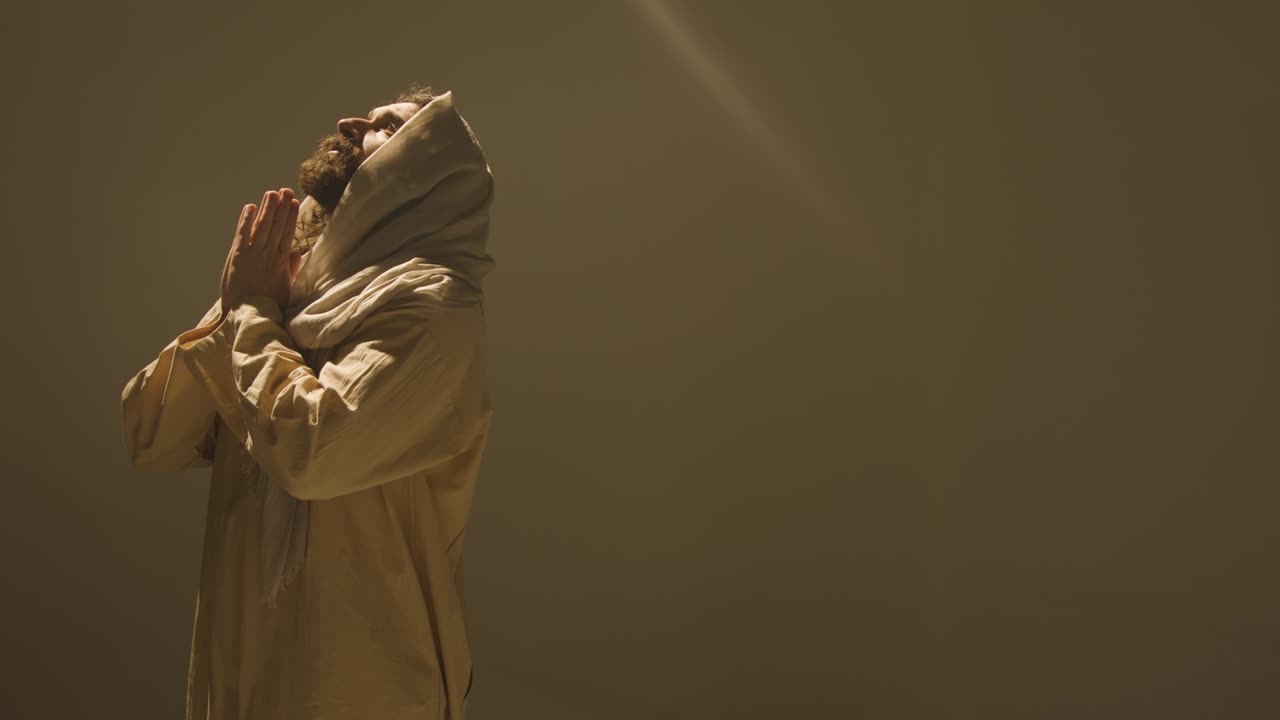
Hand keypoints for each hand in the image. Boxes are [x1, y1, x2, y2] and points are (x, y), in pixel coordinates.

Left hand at [221, 188, 302, 315]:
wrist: (249, 316)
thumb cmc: (268, 305)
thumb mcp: (285, 288)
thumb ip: (291, 270)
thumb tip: (297, 254)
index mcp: (281, 263)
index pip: (288, 234)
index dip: (291, 217)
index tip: (295, 203)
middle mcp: (268, 256)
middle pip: (276, 226)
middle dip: (281, 207)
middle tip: (285, 190)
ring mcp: (253, 256)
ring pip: (262, 227)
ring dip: (267, 209)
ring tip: (271, 193)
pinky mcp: (238, 258)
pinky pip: (243, 235)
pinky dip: (246, 221)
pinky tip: (250, 207)